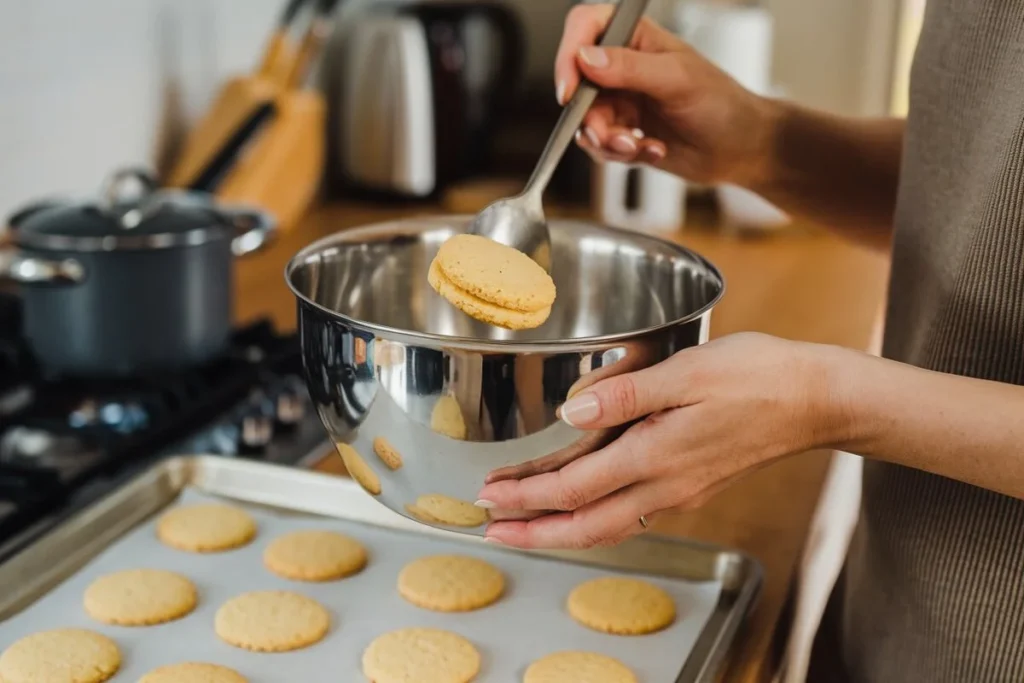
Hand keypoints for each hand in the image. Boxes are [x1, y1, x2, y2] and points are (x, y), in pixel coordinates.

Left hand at [476, 333, 838, 548]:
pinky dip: (593, 518)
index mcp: (656, 457)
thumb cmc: (756, 378)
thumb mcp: (688, 372)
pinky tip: (583, 505)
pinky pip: (630, 515)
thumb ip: (626, 395)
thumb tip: (572, 412)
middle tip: (491, 529)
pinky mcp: (691, 484)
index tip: (488, 497)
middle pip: (585, 527)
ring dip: (559, 529)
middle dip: (533, 532)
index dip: (526, 497)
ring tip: (525, 524)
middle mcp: (664, 486)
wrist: (815, 400)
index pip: (574, 490)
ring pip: (607, 527)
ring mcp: (679, 491)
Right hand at [557, 4, 777, 186]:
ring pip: (585, 122)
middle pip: (577, 84)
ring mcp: (620, 101)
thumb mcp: (677, 80)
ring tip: (638, 145)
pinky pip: (599, 147)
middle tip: (611, 135)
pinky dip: (620, 154)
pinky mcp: (622, 132)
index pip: (585, 27)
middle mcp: (622, 67)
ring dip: (608, 141)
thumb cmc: (723, 104)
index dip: (569, 55)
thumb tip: (586, 58)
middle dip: (591, 117)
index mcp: (636, 37)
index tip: (570, 91)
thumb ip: (630, 68)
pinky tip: (651, 150)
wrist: (740, 149)